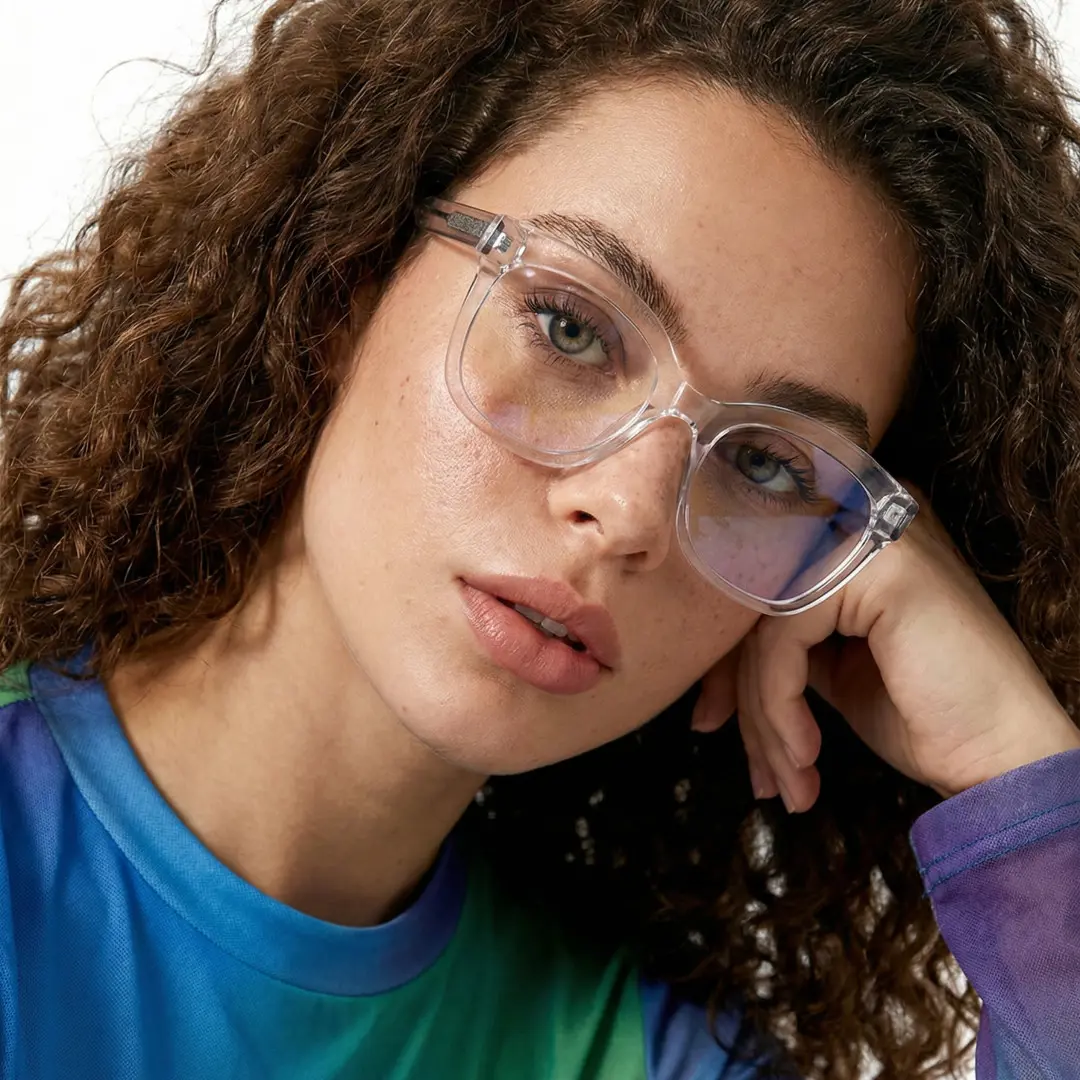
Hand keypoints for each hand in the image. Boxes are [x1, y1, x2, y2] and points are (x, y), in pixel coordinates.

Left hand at [692, 499, 1079, 810]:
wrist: (1004, 756)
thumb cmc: (926, 715)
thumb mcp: (832, 665)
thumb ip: (781, 639)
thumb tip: (713, 668)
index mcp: (850, 537)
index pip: (755, 586)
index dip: (730, 660)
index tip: (715, 721)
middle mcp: (860, 518)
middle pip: (754, 603)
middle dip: (739, 693)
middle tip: (752, 765)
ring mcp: (870, 535)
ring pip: (764, 627)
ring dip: (764, 717)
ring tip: (785, 779)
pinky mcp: (876, 568)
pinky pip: (784, 638)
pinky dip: (780, 706)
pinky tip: (806, 754)